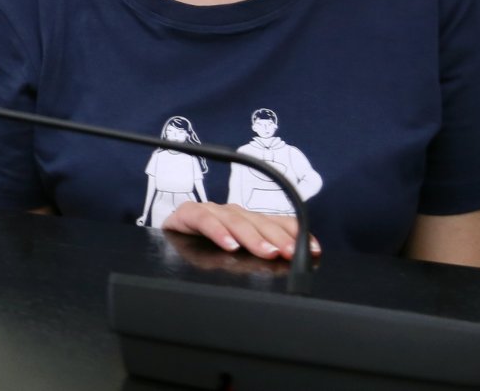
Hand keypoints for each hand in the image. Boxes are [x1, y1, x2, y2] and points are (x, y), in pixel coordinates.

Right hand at [161, 202, 320, 260]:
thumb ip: (259, 259)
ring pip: (235, 219)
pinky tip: (228, 244)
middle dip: (278, 238)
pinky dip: (217, 232)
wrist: (165, 241)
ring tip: (266, 252)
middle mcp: (233, 213)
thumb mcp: (237, 257)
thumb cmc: (204, 250)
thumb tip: (291, 269)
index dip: (297, 233)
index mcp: (249, 221)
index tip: (314, 250)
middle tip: (289, 254)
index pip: (278, 221)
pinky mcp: (188, 214)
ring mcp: (211, 212)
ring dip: (252, 237)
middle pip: (259, 221)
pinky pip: (204, 219)